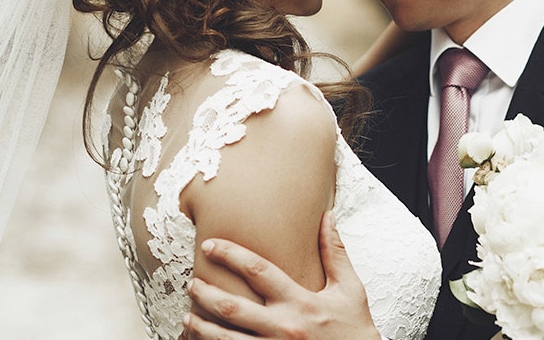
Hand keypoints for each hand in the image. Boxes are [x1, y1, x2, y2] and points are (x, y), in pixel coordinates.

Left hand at [183, 213, 381, 339]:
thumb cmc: (355, 328)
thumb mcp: (350, 288)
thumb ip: (334, 252)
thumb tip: (327, 216)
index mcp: (301, 302)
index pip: (258, 270)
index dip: (230, 254)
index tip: (209, 245)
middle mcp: (285, 327)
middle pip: (234, 308)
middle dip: (207, 295)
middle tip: (191, 284)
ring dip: (203, 328)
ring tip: (188, 318)